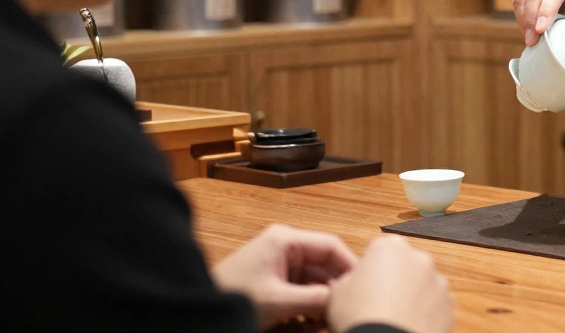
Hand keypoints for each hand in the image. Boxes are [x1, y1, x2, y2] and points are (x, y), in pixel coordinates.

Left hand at [211, 223, 357, 328]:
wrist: (201, 311)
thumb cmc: (231, 297)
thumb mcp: (279, 301)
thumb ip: (315, 299)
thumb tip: (342, 300)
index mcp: (285, 240)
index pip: (331, 246)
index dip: (349, 265)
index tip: (362, 286)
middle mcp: (283, 247)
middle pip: (323, 265)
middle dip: (334, 289)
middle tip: (344, 309)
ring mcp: (276, 264)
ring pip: (313, 280)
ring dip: (321, 300)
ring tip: (327, 320)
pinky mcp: (271, 280)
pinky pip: (300, 290)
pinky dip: (308, 306)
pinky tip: (310, 324)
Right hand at [327, 234, 452, 332]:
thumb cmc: (361, 316)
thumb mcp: (337, 292)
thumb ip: (349, 279)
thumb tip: (355, 284)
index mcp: (391, 247)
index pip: (380, 250)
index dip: (370, 269)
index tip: (364, 286)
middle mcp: (420, 258)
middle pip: (405, 265)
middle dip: (395, 280)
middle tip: (377, 304)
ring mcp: (438, 282)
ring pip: (422, 286)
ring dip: (411, 297)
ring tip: (393, 318)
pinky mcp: (450, 306)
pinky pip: (434, 306)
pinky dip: (424, 314)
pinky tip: (408, 326)